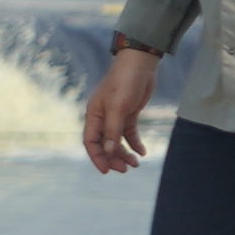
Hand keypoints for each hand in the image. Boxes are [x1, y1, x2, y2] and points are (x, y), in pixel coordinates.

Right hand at [81, 44, 160, 174]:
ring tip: (136, 164)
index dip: (97, 157)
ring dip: (124, 153)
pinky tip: (142, 152)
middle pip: (104, 144)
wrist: (140, 64)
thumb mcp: (119, 107)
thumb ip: (113, 129)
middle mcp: (102, 118)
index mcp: (93, 116)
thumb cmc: (124, 82)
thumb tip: (108, 151)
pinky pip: (129, 133)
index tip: (106, 171)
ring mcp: (115, 116)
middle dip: (113, 158)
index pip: (91, 142)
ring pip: (117, 141)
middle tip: (125, 170)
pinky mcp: (129, 113)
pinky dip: (134, 143)